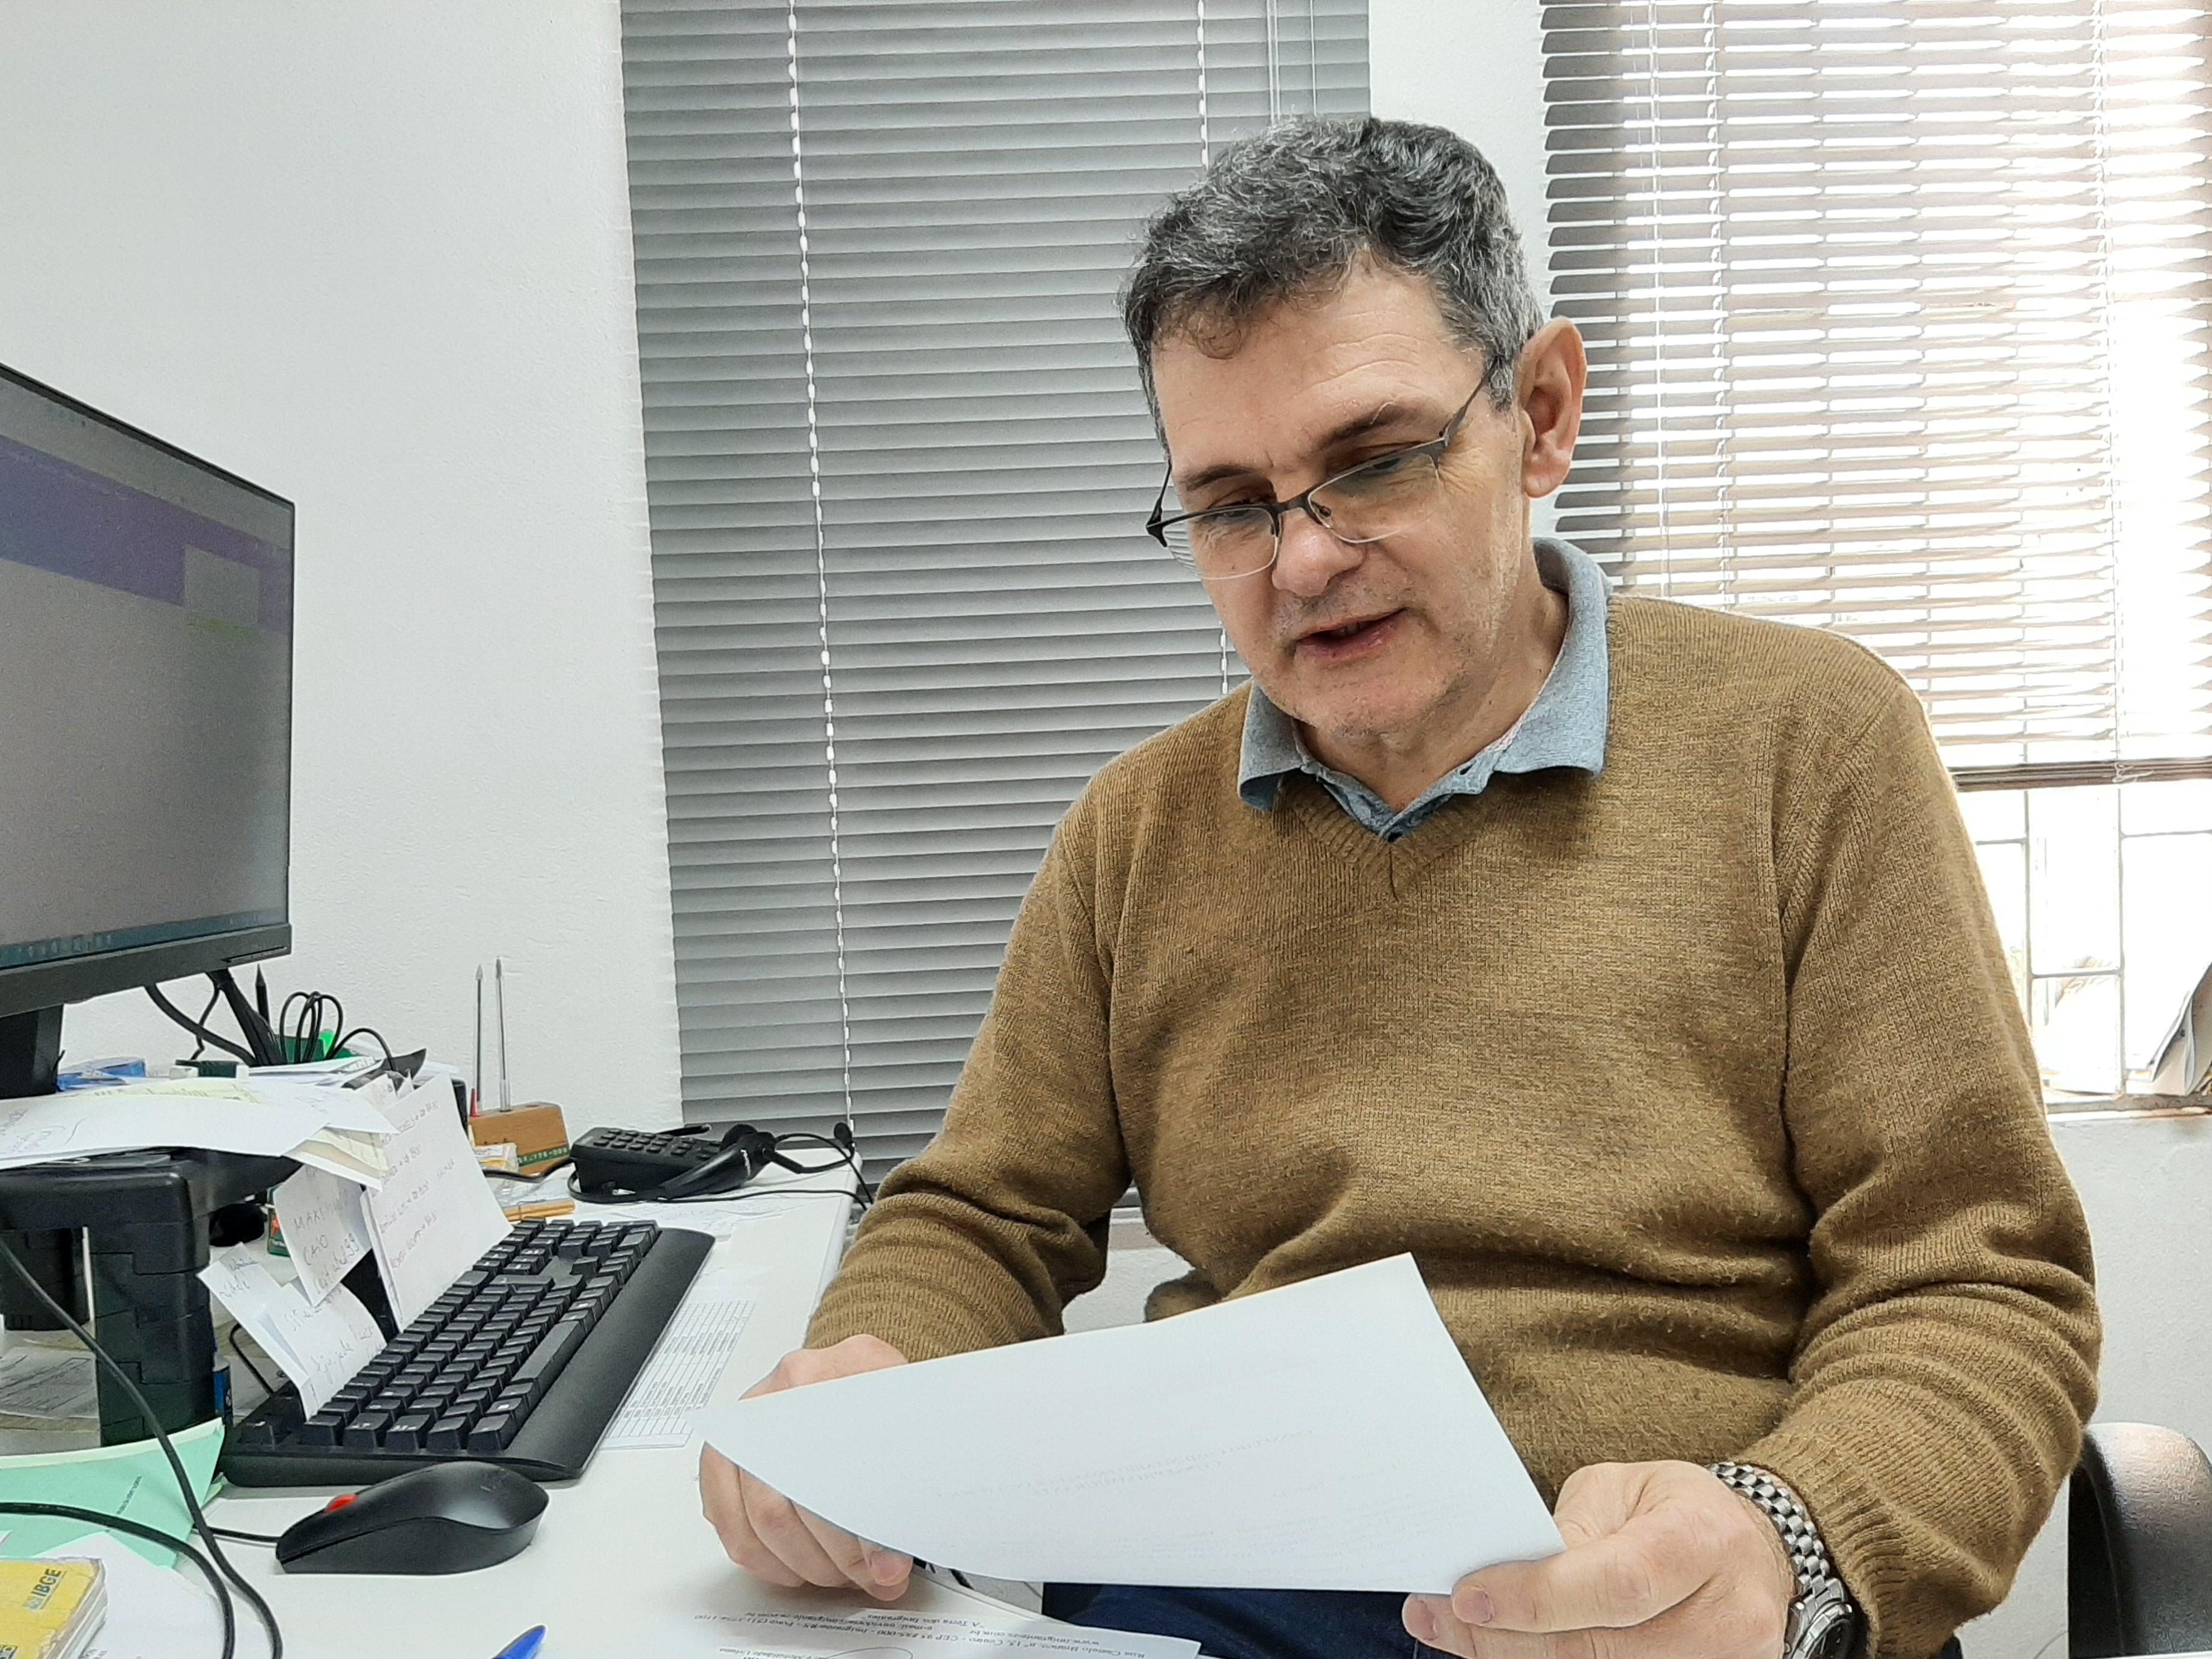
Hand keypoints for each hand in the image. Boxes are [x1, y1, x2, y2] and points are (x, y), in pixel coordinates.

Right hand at [700, 1334, 912, 1599]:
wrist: (848, 1369)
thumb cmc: (875, 1389)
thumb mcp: (904, 1401)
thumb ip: (908, 1459)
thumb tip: (897, 1551)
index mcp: (821, 1375)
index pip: (833, 1465)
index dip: (860, 1529)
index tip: (888, 1563)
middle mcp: (773, 1397)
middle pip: (790, 1498)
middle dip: (833, 1557)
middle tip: (869, 1577)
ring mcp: (742, 1427)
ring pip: (756, 1518)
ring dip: (802, 1564)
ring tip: (841, 1576)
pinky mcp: (723, 1456)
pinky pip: (726, 1520)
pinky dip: (763, 1558)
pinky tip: (797, 1568)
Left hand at [1403, 1460, 1797, 1657]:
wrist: (1750, 1553)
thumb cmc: (1671, 1512)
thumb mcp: (1620, 1490)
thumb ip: (1568, 1532)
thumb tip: (1498, 1577)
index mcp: (1702, 1539)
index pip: (1618, 1582)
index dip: (1539, 1596)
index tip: (1469, 1594)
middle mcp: (1727, 1616)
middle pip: (1602, 1648)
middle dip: (1508, 1638)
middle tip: (1439, 1619)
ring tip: (1462, 1633)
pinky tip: (1509, 1649)